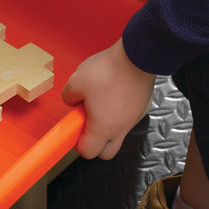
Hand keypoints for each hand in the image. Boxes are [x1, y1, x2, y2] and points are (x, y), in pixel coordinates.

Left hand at [62, 38, 155, 159]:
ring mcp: (133, 118)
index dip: (77, 143)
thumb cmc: (110, 70)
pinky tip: (109, 95)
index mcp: (103, 128)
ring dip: (105, 126)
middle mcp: (120, 128)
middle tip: (85, 123)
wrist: (138, 56)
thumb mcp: (76, 82)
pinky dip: (116, 114)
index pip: (88, 152)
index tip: (73, 130)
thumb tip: (71, 100)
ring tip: (97, 105)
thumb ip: (69, 96)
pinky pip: (125, 119)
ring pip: (117, 134)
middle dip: (94, 142)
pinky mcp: (140, 106)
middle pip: (106, 152)